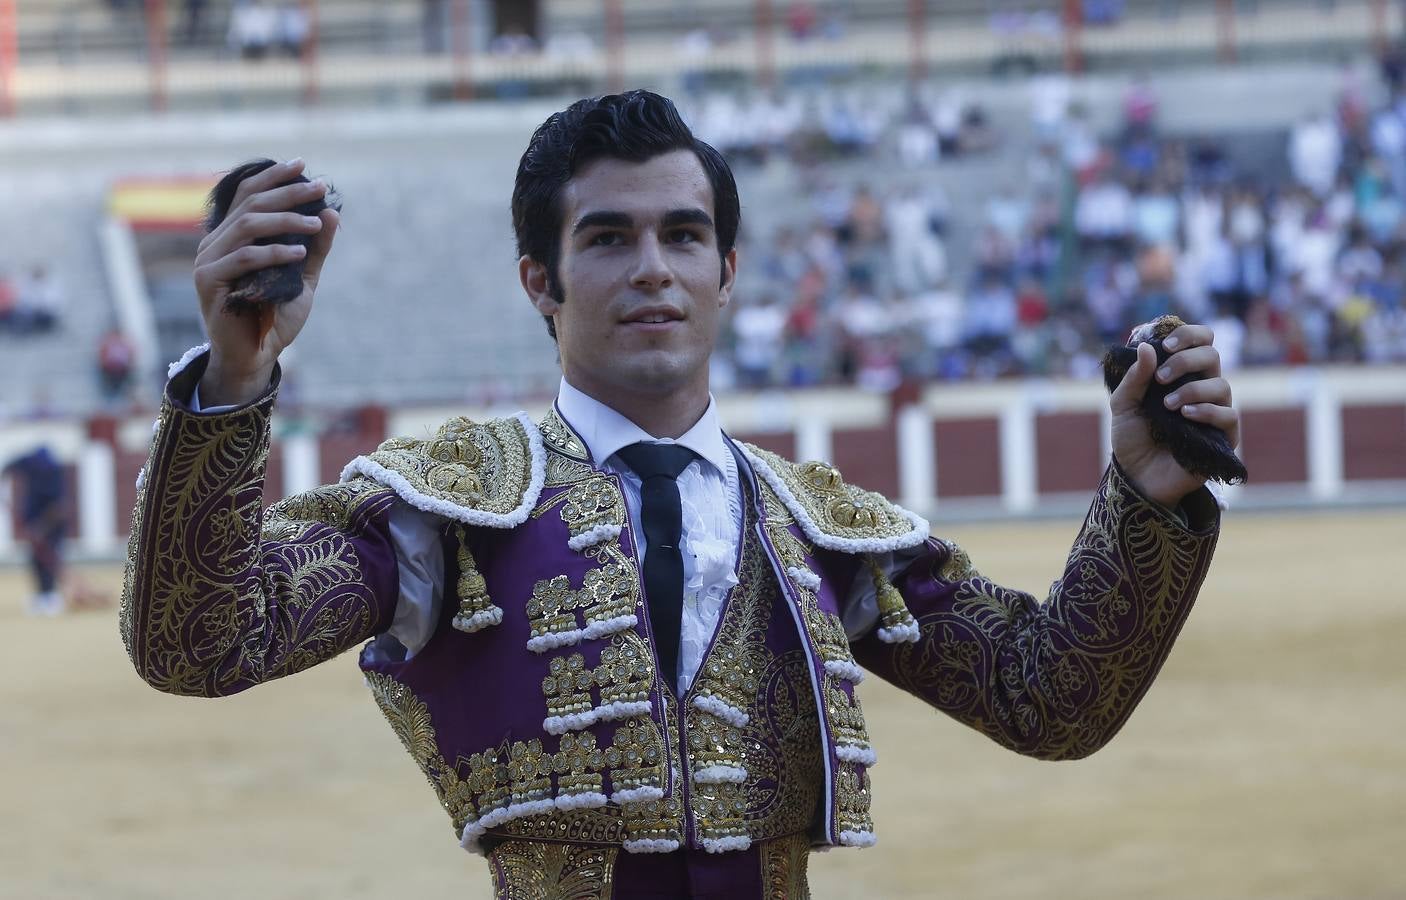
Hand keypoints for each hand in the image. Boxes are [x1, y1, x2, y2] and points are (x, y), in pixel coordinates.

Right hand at [193, 158, 338, 405]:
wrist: (256, 357)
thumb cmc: (275, 316)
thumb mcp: (303, 277)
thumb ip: (314, 248)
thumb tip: (332, 212)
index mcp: (231, 237)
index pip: (248, 194)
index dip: (273, 177)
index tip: (303, 165)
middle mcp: (215, 243)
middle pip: (250, 204)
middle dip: (288, 194)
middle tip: (319, 188)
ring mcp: (208, 261)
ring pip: (247, 226)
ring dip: (285, 221)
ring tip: (314, 224)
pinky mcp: (209, 282)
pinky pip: (244, 258)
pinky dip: (273, 252)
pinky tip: (298, 254)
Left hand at [1109, 322, 1240, 508]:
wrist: (1135, 477)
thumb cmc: (1131, 439)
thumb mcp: (1123, 406)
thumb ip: (1134, 378)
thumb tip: (1146, 347)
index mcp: (1181, 376)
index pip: (1200, 342)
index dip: (1189, 335)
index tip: (1167, 345)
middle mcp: (1202, 389)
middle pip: (1212, 356)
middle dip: (1186, 361)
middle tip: (1162, 378)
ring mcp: (1214, 413)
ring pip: (1222, 385)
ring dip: (1193, 390)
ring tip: (1168, 406)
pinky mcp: (1223, 438)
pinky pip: (1228, 416)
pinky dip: (1208, 411)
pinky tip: (1186, 416)